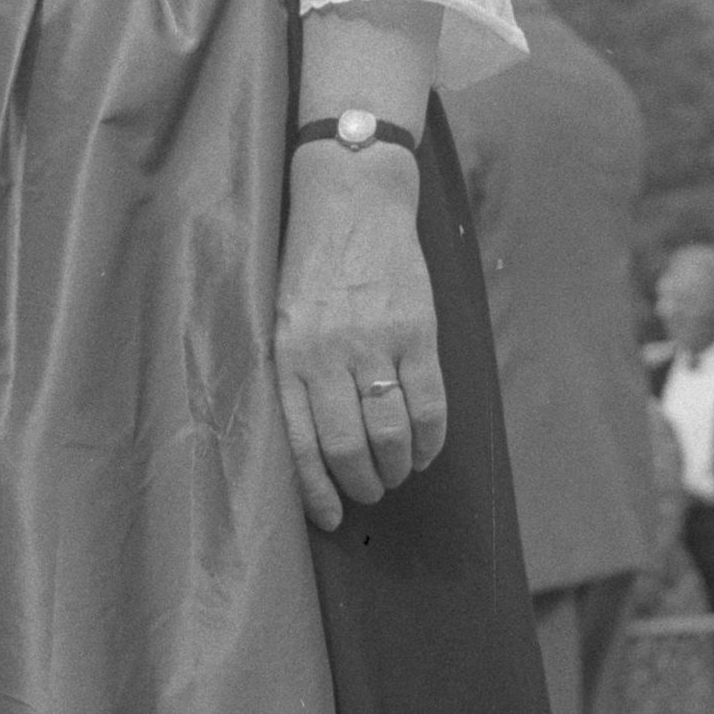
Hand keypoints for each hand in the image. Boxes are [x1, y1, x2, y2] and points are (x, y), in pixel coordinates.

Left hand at [275, 145, 445, 533]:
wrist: (352, 196)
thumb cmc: (312, 260)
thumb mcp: (283, 315)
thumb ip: (295, 372)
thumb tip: (313, 441)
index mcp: (287, 354)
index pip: (302, 443)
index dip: (318, 492)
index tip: (331, 517)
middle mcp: (327, 353)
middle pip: (349, 447)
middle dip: (362, 485)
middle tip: (370, 493)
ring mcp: (374, 342)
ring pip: (391, 433)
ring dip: (397, 467)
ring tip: (397, 473)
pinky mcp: (416, 330)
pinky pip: (429, 403)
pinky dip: (431, 439)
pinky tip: (426, 449)